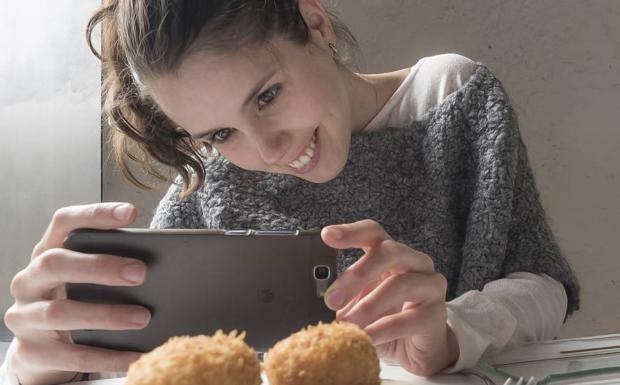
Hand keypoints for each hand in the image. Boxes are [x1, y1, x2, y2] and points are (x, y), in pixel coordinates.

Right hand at [4, 203, 149, 384]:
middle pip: (56, 263)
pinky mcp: (32, 352)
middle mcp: (29, 280)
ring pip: (62, 312)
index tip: (130, 213)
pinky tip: (136, 357)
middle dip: (100, 266)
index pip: (64, 222)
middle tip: (141, 273)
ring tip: (144, 317)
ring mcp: (25, 317)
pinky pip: (72, 355)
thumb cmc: (74, 300)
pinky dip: (108, 356)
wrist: (39, 350)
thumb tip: (160, 263)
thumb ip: (109, 264)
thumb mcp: (84, 278)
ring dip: (107, 315)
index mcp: (46, 252)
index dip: (95, 214)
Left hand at [321, 219, 458, 375]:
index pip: (373, 232)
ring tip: (348, 325)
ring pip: (401, 285)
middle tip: (332, 299)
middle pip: (389, 252)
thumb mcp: (358, 302)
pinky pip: (409, 319)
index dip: (351, 232)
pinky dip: (382, 330)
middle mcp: (415, 262)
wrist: (415, 350)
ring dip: (368, 307)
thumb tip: (321, 297)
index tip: (327, 236)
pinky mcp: (436, 314)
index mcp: (391, 254)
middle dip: (357, 274)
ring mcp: (430, 286)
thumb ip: (343, 294)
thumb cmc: (385, 318)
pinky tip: (366, 339)